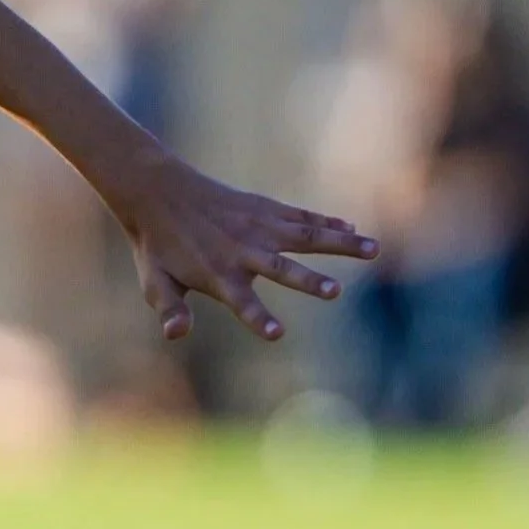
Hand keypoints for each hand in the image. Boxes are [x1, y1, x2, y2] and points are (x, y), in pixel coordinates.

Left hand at [106, 147, 376, 342]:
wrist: (158, 193)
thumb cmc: (157, 246)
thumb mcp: (155, 282)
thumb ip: (168, 309)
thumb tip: (175, 334)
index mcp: (217, 274)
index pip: (241, 302)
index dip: (258, 318)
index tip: (278, 335)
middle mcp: (243, 250)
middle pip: (281, 268)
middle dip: (308, 282)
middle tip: (335, 293)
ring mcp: (258, 226)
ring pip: (306, 236)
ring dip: (340, 244)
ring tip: (373, 250)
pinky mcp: (264, 209)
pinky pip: (301, 217)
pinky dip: (327, 223)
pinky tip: (352, 231)